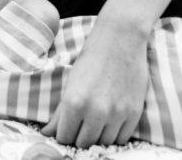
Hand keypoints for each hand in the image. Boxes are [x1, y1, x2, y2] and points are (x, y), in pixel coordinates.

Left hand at [42, 20, 147, 147]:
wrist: (121, 39)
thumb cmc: (91, 58)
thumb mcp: (70, 83)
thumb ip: (60, 112)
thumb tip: (47, 133)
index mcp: (74, 102)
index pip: (64, 137)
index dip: (63, 135)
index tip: (65, 130)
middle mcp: (95, 111)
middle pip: (83, 143)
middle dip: (78, 138)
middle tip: (79, 127)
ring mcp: (117, 114)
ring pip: (103, 143)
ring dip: (97, 137)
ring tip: (94, 123)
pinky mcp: (134, 113)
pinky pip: (122, 139)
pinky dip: (114, 135)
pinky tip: (109, 123)